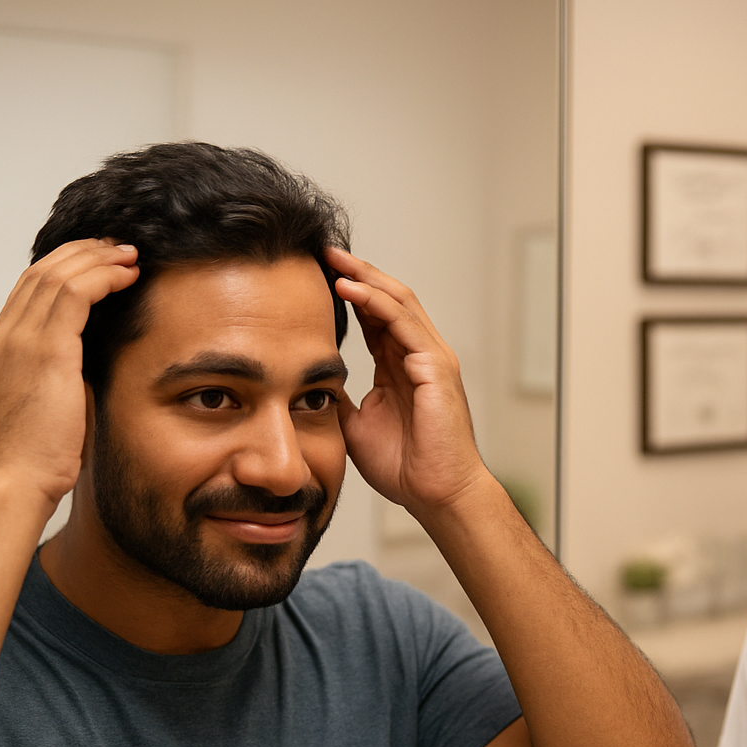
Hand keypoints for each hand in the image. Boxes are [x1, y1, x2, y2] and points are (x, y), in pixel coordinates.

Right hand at [0, 239, 138, 509]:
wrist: (12, 484)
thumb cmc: (29, 464)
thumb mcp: (40, 412)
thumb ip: (55, 384)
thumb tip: (85, 377)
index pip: (27, 294)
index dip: (63, 272)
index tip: (94, 266)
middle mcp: (2, 340)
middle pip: (39, 274)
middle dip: (80, 255)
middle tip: (114, 247)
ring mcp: (18, 342)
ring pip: (57, 276)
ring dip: (97, 260)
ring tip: (127, 255)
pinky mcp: (45, 351)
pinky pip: (75, 293)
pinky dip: (103, 277)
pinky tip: (128, 275)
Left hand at [326, 246, 489, 516]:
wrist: (435, 494)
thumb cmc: (405, 467)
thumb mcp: (355, 424)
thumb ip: (340, 398)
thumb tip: (309, 383)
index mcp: (401, 366)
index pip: (374, 316)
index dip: (348, 293)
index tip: (315, 276)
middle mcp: (419, 355)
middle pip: (388, 298)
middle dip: (356, 272)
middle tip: (322, 252)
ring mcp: (431, 358)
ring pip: (398, 301)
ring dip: (364, 277)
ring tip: (332, 259)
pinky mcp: (437, 367)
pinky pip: (405, 323)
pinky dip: (376, 302)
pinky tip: (350, 288)